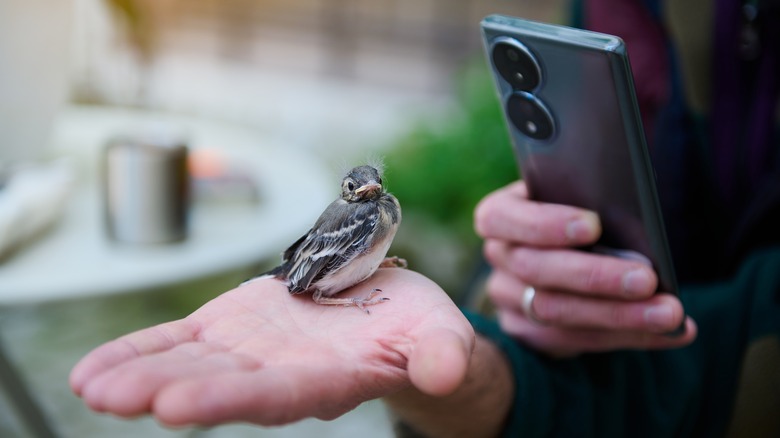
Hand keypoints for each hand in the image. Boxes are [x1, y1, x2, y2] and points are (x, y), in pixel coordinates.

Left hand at [70, 268, 473, 426]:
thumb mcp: (441, 334)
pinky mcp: (232, 326)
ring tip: (92, 389)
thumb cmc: (418, 328)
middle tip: (113, 398)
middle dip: (168, 390)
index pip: (276, 395)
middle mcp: (280, 372)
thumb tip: (447, 369)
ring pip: (191, 363)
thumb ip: (443, 353)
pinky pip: (181, 339)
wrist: (389, 312)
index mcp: (329, 378)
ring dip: (140, 373)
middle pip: (221, 384)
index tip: (178, 406)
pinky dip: (141, 350)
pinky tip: (96, 370)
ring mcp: (250, 349)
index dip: (230, 399)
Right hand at [474, 181, 696, 356]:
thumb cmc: (586, 210)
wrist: (580, 247)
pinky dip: (628, 336)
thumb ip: (595, 203)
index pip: (501, 217)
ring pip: (553, 312)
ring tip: (668, 313)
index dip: (543, 223)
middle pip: (533, 269)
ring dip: (618, 314)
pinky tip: (670, 331)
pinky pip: (573, 340)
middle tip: (647, 279)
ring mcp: (507, 298)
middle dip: (594, 276)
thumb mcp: (584, 198)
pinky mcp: (528, 331)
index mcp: (501, 214)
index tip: (593, 226)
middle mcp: (498, 256)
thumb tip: (634, 225)